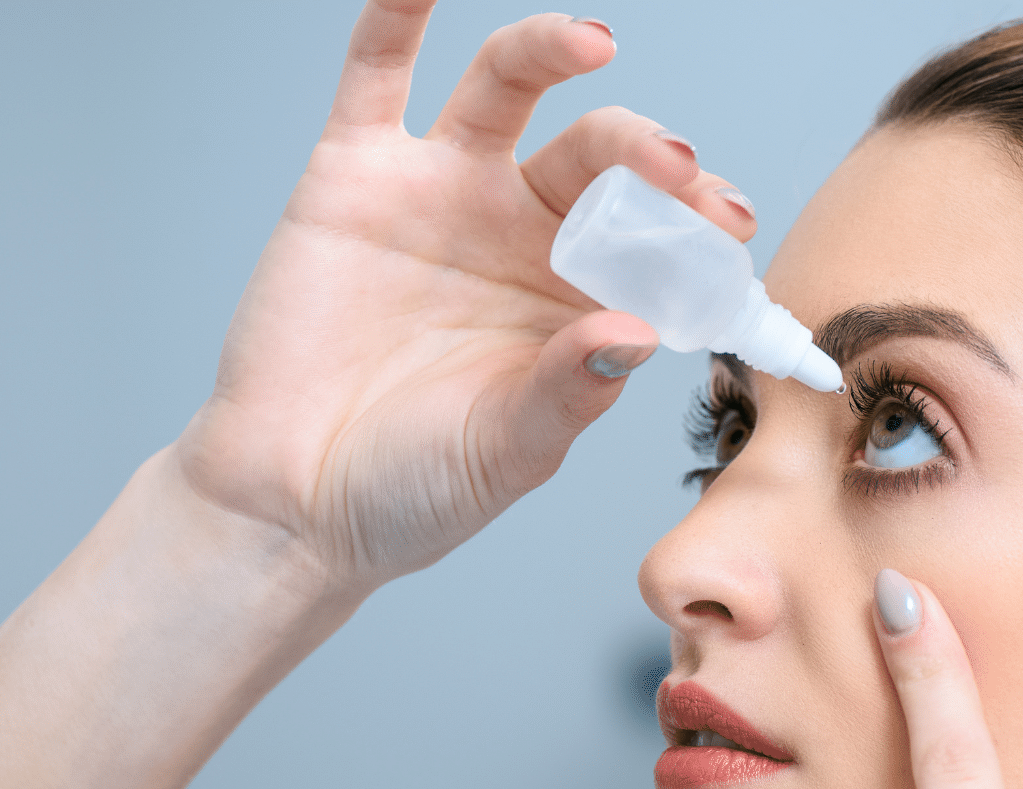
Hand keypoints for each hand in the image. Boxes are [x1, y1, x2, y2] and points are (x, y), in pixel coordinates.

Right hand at [175, 2, 755, 590]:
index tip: (731, 232)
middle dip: (650, 156)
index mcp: (579, 297)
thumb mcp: (509, 450)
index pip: (659, 237)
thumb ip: (570, 391)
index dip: (698, 226)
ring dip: (554, 49)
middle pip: (601, 157)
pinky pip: (378, 72)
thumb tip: (632, 332)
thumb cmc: (412, 491)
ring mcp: (441, 193)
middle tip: (678, 170)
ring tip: (595, 42)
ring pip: (509, 88)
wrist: (290, 505)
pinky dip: (398, 13)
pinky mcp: (355, 174)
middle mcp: (520, 231)